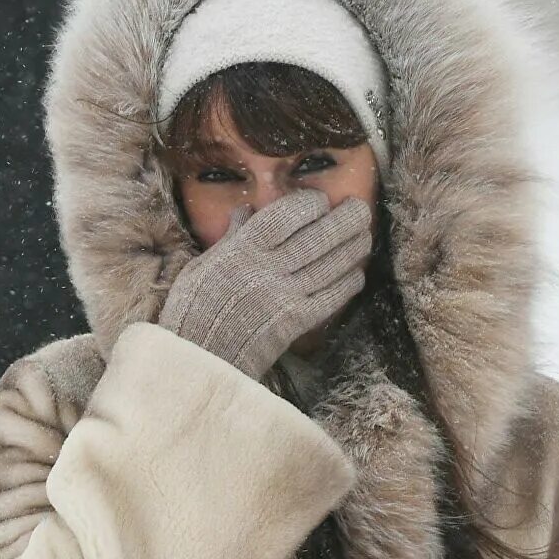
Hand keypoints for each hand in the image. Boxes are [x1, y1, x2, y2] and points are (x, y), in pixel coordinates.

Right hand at [158, 189, 371, 378]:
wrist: (199, 359)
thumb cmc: (194, 308)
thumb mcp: (203, 265)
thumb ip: (231, 237)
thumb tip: (246, 210)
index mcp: (241, 251)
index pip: (284, 217)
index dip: (309, 204)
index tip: (320, 200)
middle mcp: (266, 270)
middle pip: (316, 238)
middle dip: (344, 220)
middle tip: (359, 209)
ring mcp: (284, 297)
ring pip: (330, 265)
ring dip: (352, 249)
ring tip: (364, 237)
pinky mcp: (295, 323)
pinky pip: (330, 298)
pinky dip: (346, 284)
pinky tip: (356, 274)